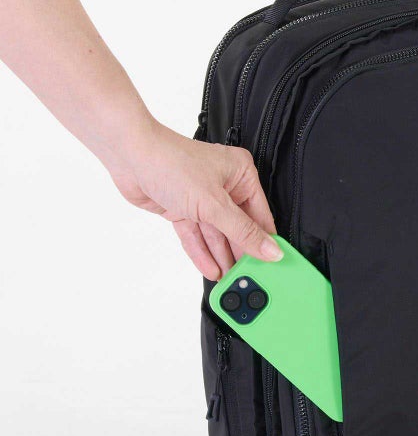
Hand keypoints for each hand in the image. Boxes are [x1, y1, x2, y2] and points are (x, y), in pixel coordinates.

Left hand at [105, 117, 281, 279]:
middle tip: (248, 276)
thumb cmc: (170, 162)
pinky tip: (210, 269)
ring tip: (229, 279)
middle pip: (238, 227)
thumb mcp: (214, 204)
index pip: (260, 215)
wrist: (128, 155)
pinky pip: (197, 235)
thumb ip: (243, 232)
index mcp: (241, 174)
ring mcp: (203, 198)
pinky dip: (201, 252)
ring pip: (216, 234)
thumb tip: (270, 250)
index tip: (272, 264)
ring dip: (220, 256)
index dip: (265, 241)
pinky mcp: (183, 209)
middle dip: (240, 253)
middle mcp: (224, 185)